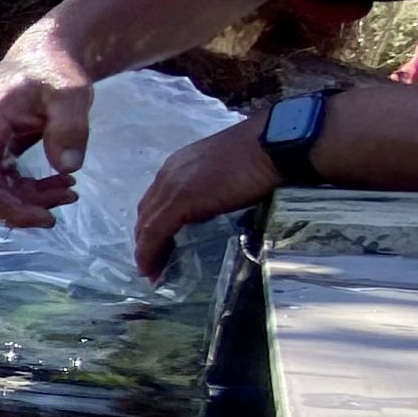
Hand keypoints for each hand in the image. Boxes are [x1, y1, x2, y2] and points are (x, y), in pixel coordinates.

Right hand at [0, 22, 95, 234]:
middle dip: (17, 209)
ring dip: (30, 202)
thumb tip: (68, 167)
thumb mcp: (69, 93)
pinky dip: (34, 192)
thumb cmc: (54, 70)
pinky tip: (62, 185)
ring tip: (69, 193)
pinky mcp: (0, 153)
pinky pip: (9, 183)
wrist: (49, 54)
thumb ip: (70, 127)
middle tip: (54, 216)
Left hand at [134, 114, 277, 281]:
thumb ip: (209, 190)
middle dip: (145, 239)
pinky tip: (152, 268)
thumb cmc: (260, 157)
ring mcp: (172, 186)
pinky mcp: (180, 200)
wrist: (273, 145)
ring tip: (150, 271)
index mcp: (179, 166)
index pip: (155, 200)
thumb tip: (209, 211)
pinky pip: (156, 231)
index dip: (151, 225)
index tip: (154, 247)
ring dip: (145, 250)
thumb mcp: (223, 175)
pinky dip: (150, 252)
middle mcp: (168, 174)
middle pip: (146, 212)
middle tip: (150, 263)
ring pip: (146, 223)